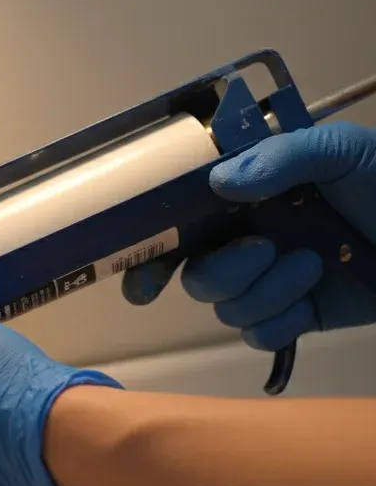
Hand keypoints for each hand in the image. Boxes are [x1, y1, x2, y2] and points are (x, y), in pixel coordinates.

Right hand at [123, 122, 375, 350]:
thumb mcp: (339, 151)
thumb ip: (279, 158)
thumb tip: (219, 183)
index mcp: (245, 201)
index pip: (180, 229)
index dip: (151, 256)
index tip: (146, 279)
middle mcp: (247, 243)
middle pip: (196, 277)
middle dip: (222, 272)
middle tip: (263, 251)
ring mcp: (270, 283)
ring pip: (227, 309)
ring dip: (266, 291)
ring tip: (313, 264)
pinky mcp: (296, 317)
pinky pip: (260, 335)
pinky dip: (280, 322)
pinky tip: (311, 300)